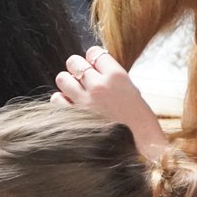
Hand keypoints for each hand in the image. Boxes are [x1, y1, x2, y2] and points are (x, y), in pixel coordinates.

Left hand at [51, 46, 169, 157]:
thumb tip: (93, 68)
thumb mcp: (130, 90)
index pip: (93, 52)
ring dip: (67, 83)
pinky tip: (71, 105)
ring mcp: (85, 101)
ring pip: (62, 79)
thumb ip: (110, 77)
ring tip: (76, 92)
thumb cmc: (137, 118)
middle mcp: (99, 85)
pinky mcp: (74, 116)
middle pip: (74, 62)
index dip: (92, 59)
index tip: (94, 66)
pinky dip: (61, 101)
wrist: (139, 144)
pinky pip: (57, 99)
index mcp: (116, 75)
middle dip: (77, 68)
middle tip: (82, 79)